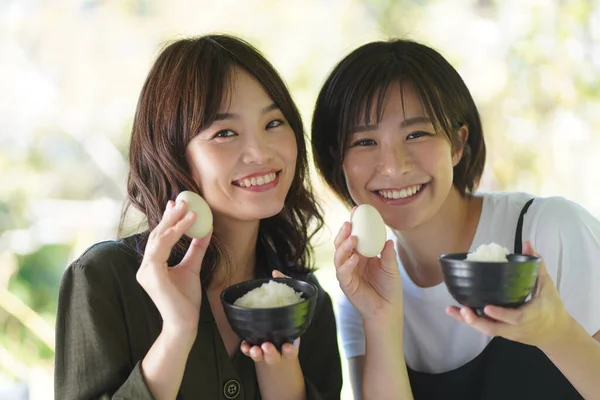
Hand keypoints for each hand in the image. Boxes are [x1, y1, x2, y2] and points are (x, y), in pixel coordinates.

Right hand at [137, 199, 211, 334]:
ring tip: (188, 210)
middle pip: (157, 234)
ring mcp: (146, 272)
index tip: (177, 204)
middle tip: (182, 201)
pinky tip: (183, 226)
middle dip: (170, 216)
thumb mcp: (192, 267)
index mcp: (152, 264)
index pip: (159, 237)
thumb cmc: (185, 299)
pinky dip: (172, 236)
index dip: (168, 219)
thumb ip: (197, 249)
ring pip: (158, 239)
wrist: (185, 322)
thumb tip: (206, 229)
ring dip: (173, 222)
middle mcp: (145, 266)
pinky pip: (160, 250)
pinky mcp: (152, 277)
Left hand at [240, 270, 297, 361]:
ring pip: (263, 357)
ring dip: (258, 353)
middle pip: (274, 356)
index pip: (292, 348)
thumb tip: (275, 272)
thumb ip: (284, 287)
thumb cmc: (284, 319)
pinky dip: (247, 349)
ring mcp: (268, 351)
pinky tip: (244, 345)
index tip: (288, 348)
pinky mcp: (258, 351)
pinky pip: (251, 352)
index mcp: (291, 341)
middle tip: (266, 346)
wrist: (279, 338)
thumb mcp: (288, 304)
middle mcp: (280, 349)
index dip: (290, 350)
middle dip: (272, 352)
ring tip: (253, 348)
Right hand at [334, 220, 402, 319]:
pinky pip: (342, 272)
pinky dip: (347, 264)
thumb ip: (388, 255)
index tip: (356, 211)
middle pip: (342, 244)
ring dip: (344, 246)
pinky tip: (354, 258)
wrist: (388, 310)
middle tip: (349, 223)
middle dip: (344, 232)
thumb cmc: (389, 289)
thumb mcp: (392, 269)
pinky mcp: (346, 285)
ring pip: (338, 256)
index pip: (355, 236)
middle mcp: (352, 262)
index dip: (354, 224)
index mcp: (363, 255)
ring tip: (352, 238)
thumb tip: (389, 240)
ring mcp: (348, 273)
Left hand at [446, 241, 572, 350]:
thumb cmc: (552, 307)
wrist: (557, 334)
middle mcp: (516, 327)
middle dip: (477, 321)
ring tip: (452, 310)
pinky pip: (486, 329)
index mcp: (529, 315)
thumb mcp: (547, 286)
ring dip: (469, 321)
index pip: (514, 317)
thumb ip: (537, 265)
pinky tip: (456, 312)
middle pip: (494, 328)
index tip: (486, 307)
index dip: (500, 314)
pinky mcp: (503, 333)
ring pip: (487, 330)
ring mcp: (508, 332)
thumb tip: (527, 244)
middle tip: (463, 310)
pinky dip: (471, 321)